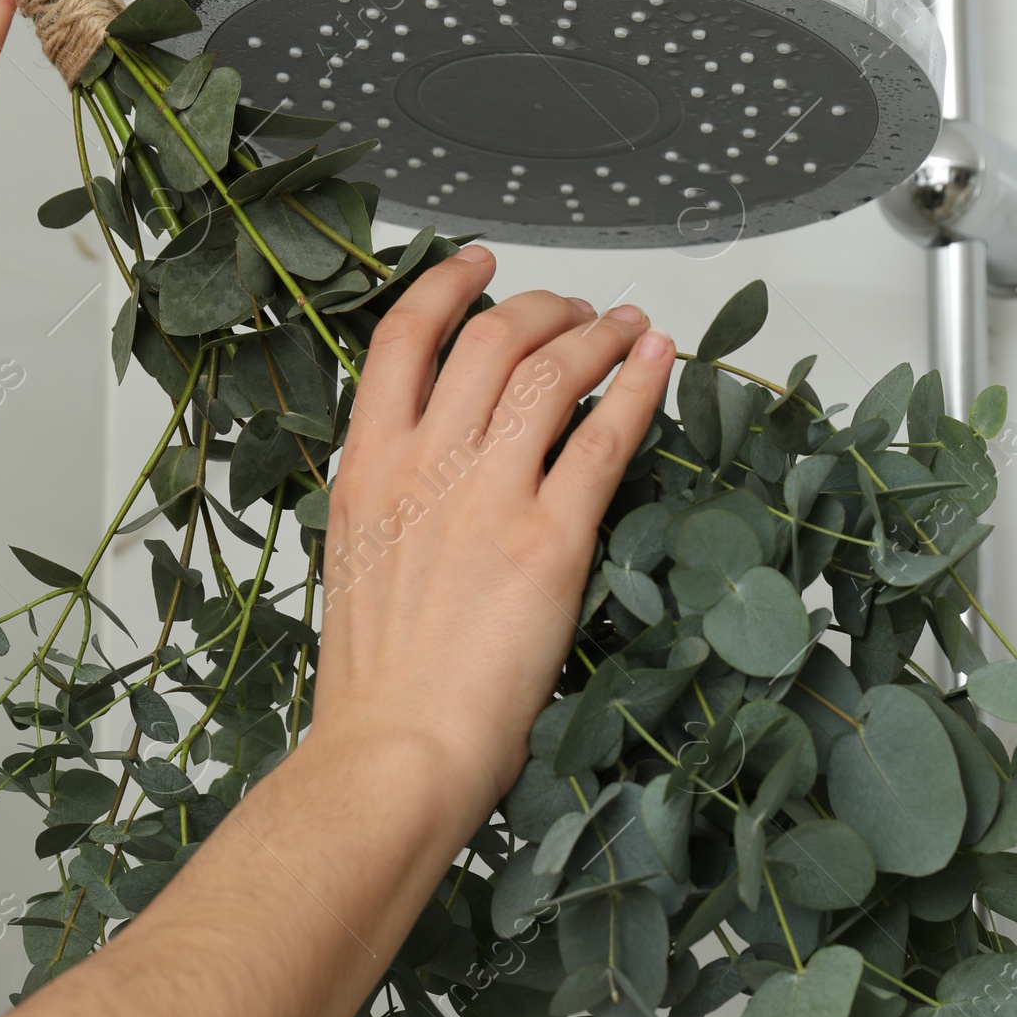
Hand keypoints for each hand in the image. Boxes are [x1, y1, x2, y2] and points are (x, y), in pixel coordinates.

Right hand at [310, 245, 674, 840]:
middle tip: (575, 307)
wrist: (395, 751)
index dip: (446, 287)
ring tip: (626, 326)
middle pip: (489, 340)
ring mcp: (487, 496)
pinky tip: (659, 362)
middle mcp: (423, 465)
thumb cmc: (377, 686)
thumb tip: (437, 472)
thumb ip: (394, 502)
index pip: (401, 340)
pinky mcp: (550, 539)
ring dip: (598, 334)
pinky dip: (637, 388)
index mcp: (366, 470)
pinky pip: (604, 438)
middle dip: (541, 306)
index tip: (478, 266)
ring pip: (550, 372)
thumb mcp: (357, 564)